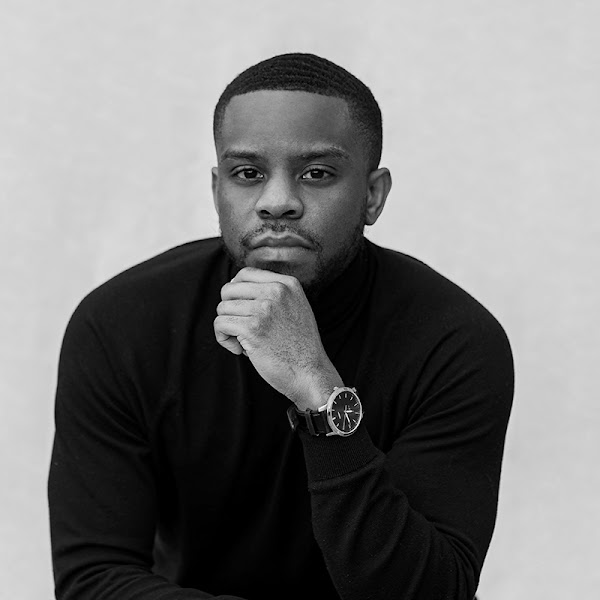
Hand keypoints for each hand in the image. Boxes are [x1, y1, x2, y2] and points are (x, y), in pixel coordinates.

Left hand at [214, 267, 342, 409]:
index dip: (235, 292)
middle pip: (229, 289)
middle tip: (240, 328)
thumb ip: (274, 294)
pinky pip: (220, 324)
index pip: (245, 274)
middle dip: (229, 310)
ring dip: (227, 327)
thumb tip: (236, 287)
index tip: (240, 310)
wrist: (310, 373)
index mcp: (287, 284)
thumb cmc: (300, 346)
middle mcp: (277, 291)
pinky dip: (224, 339)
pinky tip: (239, 349)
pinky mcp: (252, 327)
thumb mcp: (295, 307)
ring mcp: (265, 308)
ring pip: (222, 308)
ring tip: (242, 342)